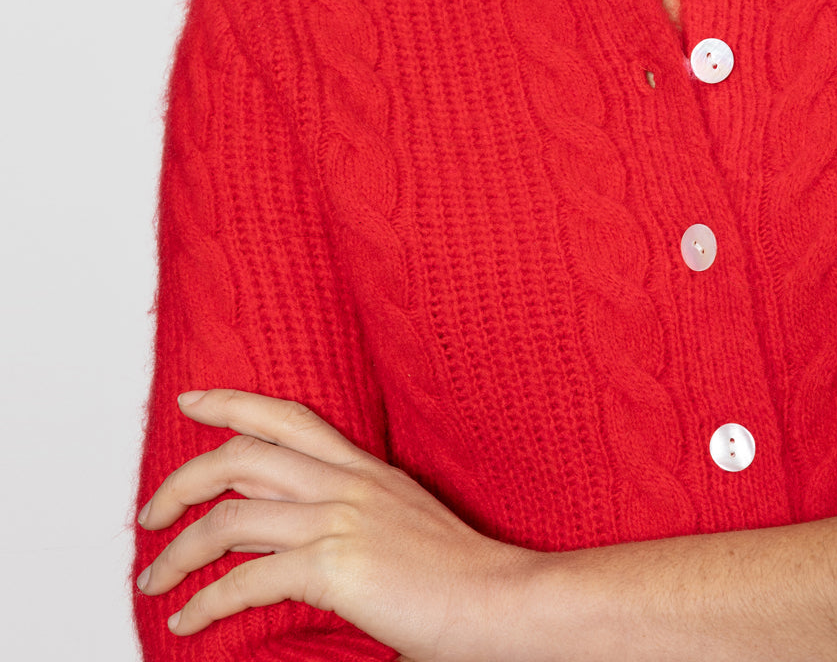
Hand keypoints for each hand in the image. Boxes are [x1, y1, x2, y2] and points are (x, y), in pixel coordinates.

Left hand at [135, 389, 532, 658]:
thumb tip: (300, 533)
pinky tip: (188, 619)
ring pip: (227, 519)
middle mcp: (345, 484)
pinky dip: (203, 602)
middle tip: (150, 514)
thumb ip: (353, 515)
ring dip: (177, 552)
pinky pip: (243, 581)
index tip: (190, 400)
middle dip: (180, 482)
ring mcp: (338, 521)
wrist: (502, 602)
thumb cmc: (459, 576)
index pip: (286, 416)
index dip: (231, 402)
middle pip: (239, 457)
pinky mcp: (333, 567)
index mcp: (363, 468)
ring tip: (155, 577)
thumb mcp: (403, 521)